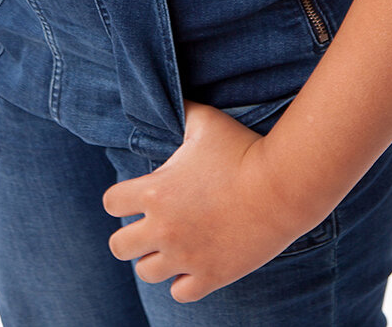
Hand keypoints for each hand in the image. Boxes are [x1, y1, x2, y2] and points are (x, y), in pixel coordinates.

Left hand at [102, 99, 318, 302]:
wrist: (281, 186)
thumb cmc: (242, 149)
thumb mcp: (206, 122)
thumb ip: (182, 111)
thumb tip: (172, 97)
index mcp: (154, 193)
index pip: (110, 203)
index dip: (119, 199)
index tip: (135, 196)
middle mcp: (163, 230)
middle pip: (119, 246)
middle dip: (130, 235)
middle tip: (150, 225)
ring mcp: (186, 257)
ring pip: (146, 272)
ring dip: (155, 259)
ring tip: (172, 245)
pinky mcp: (210, 276)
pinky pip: (179, 293)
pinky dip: (182, 281)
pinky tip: (194, 263)